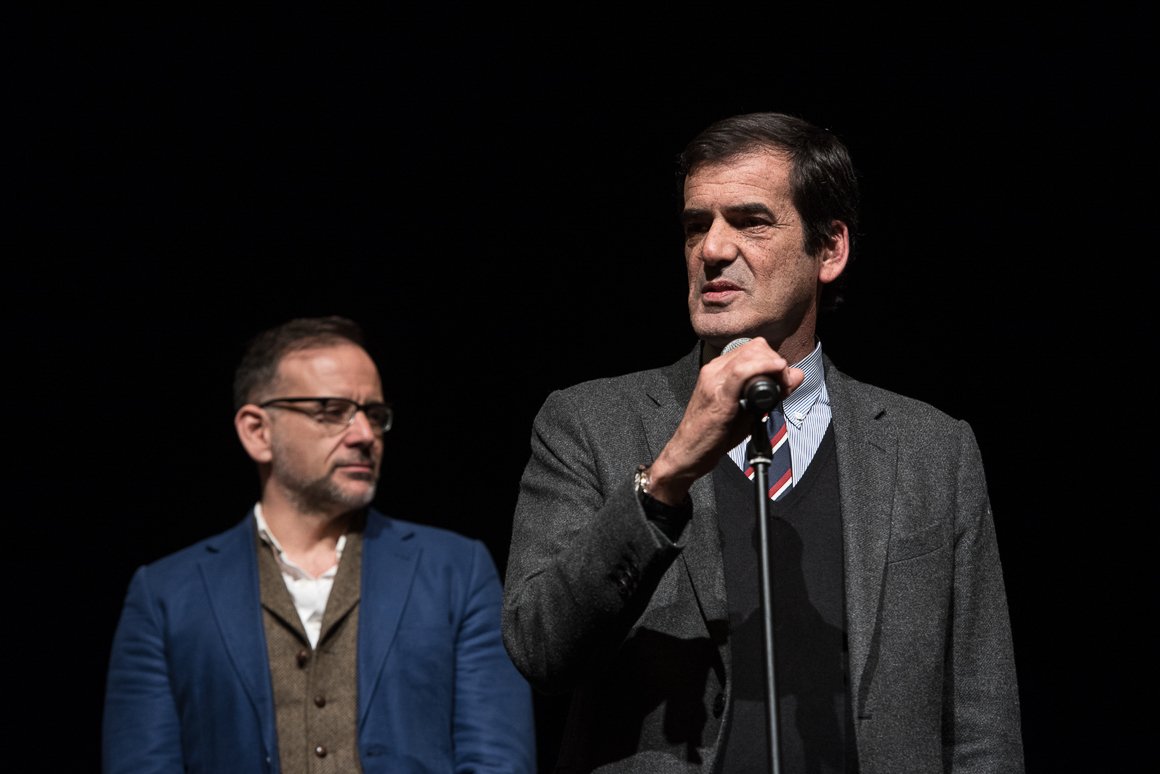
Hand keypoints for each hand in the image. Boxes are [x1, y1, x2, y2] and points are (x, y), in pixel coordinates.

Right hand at [646, 338, 802, 503]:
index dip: (773, 359)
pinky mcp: (717, 395)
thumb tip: (795, 377)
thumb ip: (768, 393)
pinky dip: (763, 367)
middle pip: (754, 347)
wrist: (688, 452)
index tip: (783, 376)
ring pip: (749, 354)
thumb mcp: (745, 409)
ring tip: (782, 384)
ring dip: (773, 365)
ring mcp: (713, 380)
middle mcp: (714, 370)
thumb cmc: (713, 434)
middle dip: (775, 361)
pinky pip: (741, 372)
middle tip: (784, 382)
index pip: (752, 348)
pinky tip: (777, 370)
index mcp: (718, 371)